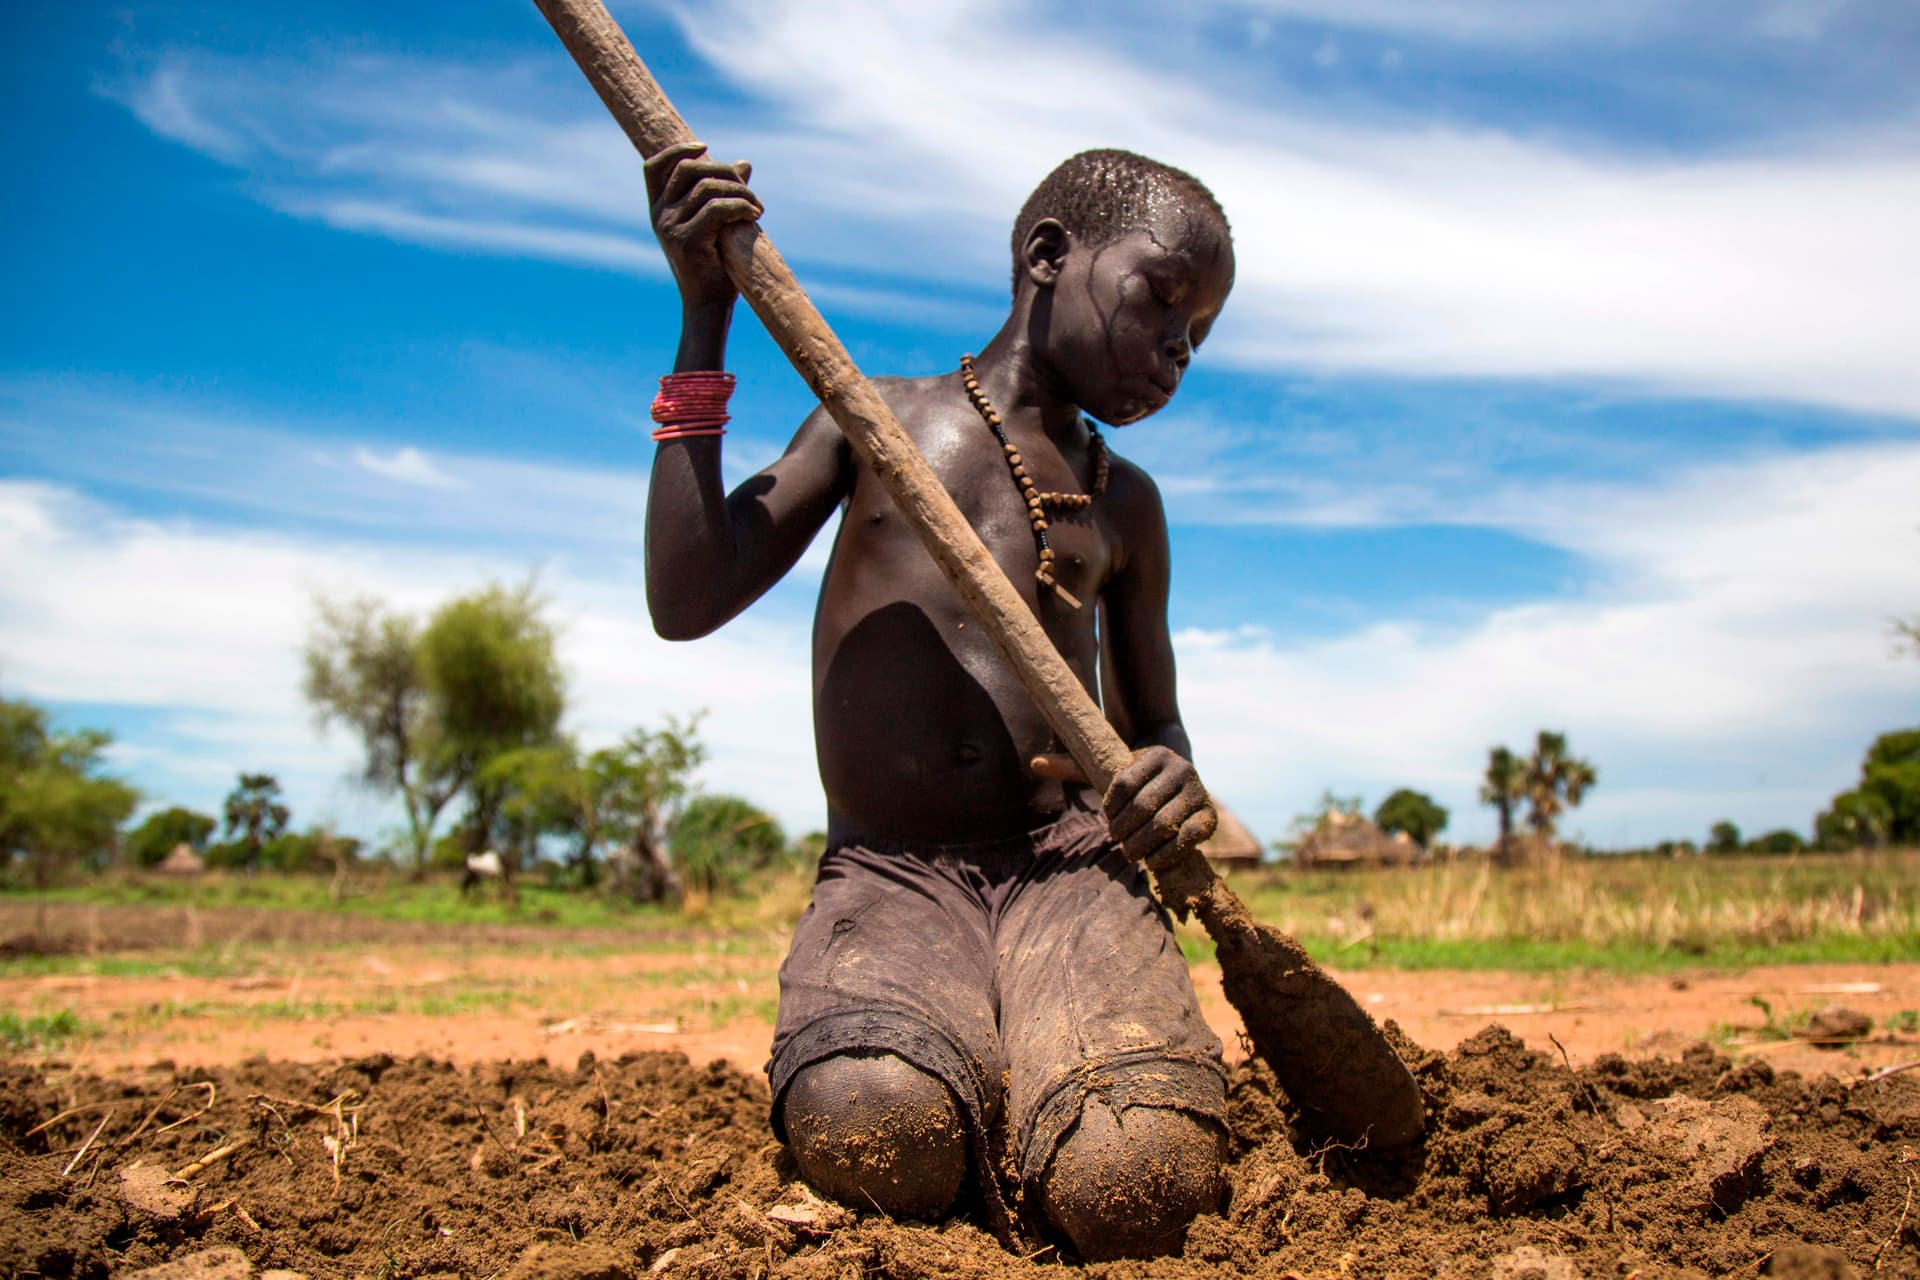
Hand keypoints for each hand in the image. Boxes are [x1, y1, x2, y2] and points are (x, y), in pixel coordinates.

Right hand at [645, 141, 761, 308]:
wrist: (708, 305)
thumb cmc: (715, 266)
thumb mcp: (717, 224)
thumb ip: (725, 192)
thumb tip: (744, 163)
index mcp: (659, 209)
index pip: (654, 166)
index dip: (677, 150)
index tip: (706, 147)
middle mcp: (659, 216)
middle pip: (688, 169)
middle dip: (724, 171)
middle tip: (749, 190)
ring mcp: (669, 227)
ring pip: (707, 188)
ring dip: (740, 192)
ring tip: (758, 207)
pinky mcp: (686, 240)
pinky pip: (717, 208)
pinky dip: (741, 206)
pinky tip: (755, 215)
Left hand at [1032, 746, 1215, 864]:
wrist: (1175, 782)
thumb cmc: (1132, 778)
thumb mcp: (1104, 768)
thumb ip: (1072, 766)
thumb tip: (1035, 762)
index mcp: (1156, 753)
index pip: (1124, 782)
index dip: (1110, 805)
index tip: (1106, 816)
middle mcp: (1182, 768)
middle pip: (1144, 805)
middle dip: (1124, 829)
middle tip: (1115, 840)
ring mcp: (1199, 792)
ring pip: (1165, 823)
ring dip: (1142, 844)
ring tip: (1129, 853)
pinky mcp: (1210, 816)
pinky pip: (1190, 838)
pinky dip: (1168, 853)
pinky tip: (1152, 860)